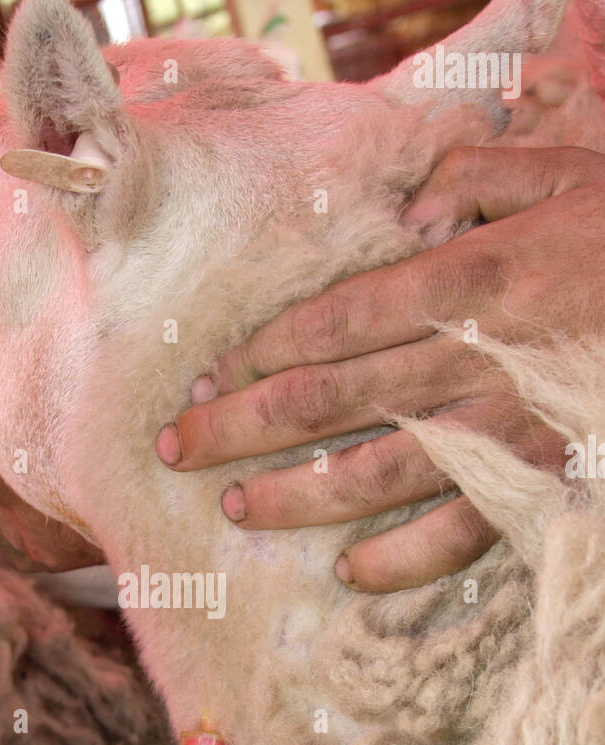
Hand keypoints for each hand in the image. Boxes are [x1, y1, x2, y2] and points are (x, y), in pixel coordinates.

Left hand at [156, 146, 604, 591]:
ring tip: (237, 509)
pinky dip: (400, 559)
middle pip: (325, 401)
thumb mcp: (572, 173)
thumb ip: (482, 178)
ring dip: (293, 496)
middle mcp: (467, 362)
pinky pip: (458, 536)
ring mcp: (502, 433)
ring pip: (371, 474)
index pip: (332, 322)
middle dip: (240, 427)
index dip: (261, 352)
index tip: (211, 374)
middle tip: (178, 448)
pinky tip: (350, 571)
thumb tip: (410, 209)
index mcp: (468, 280)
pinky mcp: (540, 488)